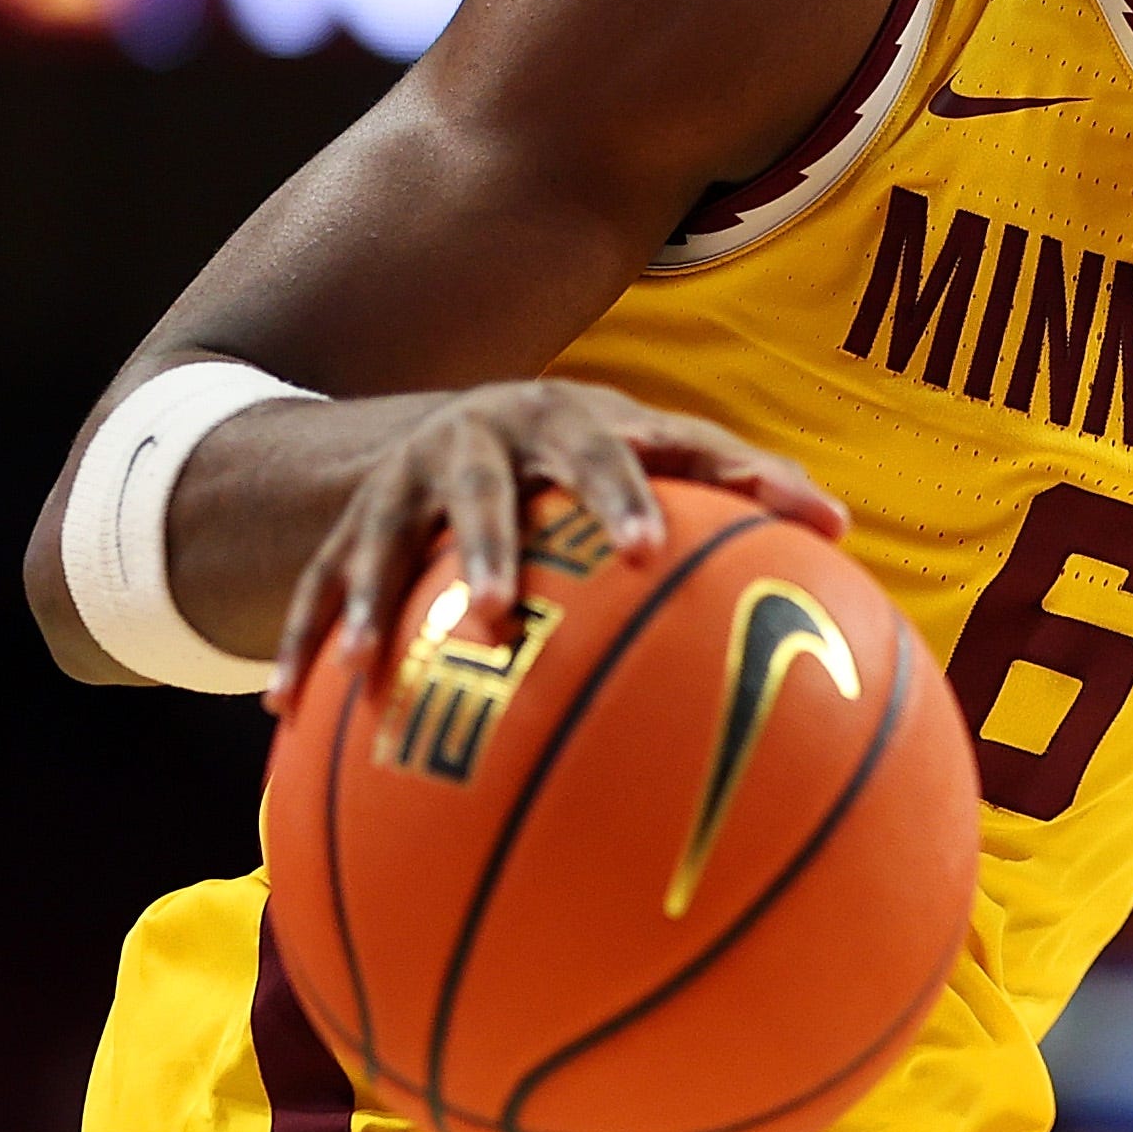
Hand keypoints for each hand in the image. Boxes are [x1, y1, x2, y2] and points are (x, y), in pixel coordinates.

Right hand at [271, 378, 846, 707]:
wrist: (458, 420)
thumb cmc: (595, 453)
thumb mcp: (657, 451)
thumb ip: (743, 483)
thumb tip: (846, 527)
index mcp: (567, 421)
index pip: (607, 452)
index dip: (628, 495)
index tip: (652, 553)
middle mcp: (479, 443)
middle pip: (483, 493)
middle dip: (489, 548)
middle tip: (502, 615)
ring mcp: (406, 483)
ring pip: (383, 540)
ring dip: (379, 601)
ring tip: (369, 669)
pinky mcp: (349, 527)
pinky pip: (319, 589)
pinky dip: (302, 645)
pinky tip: (286, 712)